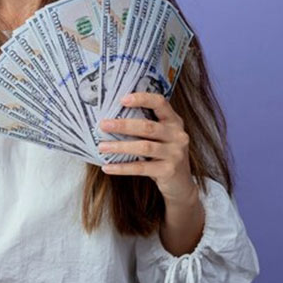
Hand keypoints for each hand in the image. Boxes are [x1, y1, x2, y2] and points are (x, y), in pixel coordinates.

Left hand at [97, 92, 198, 206]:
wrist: (180, 184)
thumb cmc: (164, 155)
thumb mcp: (161, 137)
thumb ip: (146, 126)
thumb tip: (111, 119)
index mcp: (174, 121)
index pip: (160, 103)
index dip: (142, 98)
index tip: (122, 99)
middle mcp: (177, 135)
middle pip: (148, 126)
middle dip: (123, 125)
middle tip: (103, 125)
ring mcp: (175, 153)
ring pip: (144, 147)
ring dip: (120, 146)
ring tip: (102, 147)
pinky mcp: (169, 170)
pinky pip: (141, 168)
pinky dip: (122, 167)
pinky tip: (108, 167)